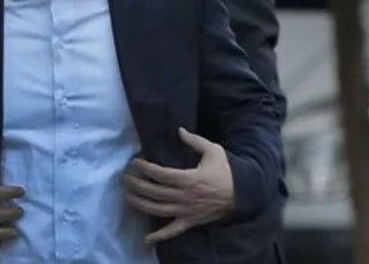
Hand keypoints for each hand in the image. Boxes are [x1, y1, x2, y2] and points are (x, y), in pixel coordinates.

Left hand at [124, 127, 234, 243]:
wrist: (243, 194)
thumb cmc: (226, 171)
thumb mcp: (213, 151)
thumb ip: (194, 141)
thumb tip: (179, 130)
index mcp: (189, 179)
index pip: (161, 174)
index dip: (145, 168)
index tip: (134, 163)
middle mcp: (184, 196)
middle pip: (155, 192)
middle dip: (137, 185)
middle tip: (125, 179)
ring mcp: (186, 211)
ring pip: (158, 210)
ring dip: (141, 205)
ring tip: (128, 197)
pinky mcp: (190, 222)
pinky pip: (173, 231)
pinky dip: (160, 236)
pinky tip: (147, 239)